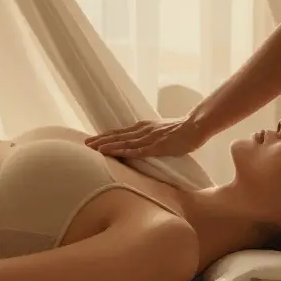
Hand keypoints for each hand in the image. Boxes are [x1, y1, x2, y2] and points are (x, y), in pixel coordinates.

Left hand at [84, 118, 208, 158]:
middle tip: (85, 144)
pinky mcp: (157, 146)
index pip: (119, 133)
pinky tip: (114, 154)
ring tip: (94, 149)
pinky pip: (138, 150)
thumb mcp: (159, 132)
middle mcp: (142, 131)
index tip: (91, 140)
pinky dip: (124, 152)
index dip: (105, 137)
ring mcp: (149, 138)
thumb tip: (138, 144)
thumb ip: (147, 137)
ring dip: (108, 146)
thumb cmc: (180, 131)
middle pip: (117, 136)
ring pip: (124, 143)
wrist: (195, 126)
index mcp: (142, 127)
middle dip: (100, 140)